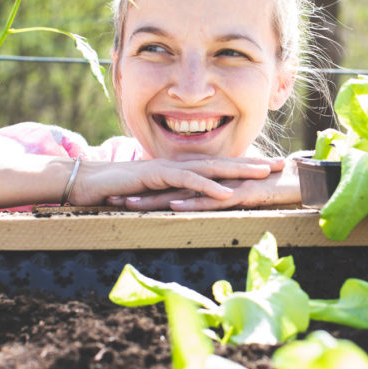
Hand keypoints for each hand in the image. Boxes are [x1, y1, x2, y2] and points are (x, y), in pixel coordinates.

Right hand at [67, 156, 284, 206]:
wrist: (85, 182)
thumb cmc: (118, 190)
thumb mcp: (153, 196)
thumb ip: (173, 197)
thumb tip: (190, 206)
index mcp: (182, 168)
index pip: (220, 166)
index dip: (246, 166)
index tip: (272, 168)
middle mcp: (179, 164)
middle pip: (223, 162)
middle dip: (253, 163)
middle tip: (282, 165)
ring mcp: (168, 167)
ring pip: (210, 168)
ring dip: (238, 171)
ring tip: (264, 175)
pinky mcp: (155, 175)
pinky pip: (186, 181)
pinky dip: (207, 187)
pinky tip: (226, 193)